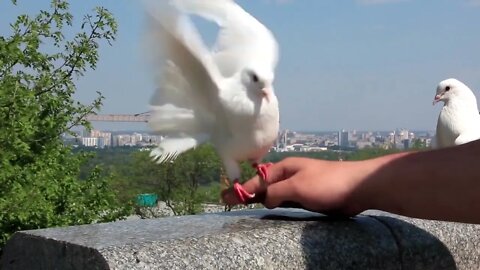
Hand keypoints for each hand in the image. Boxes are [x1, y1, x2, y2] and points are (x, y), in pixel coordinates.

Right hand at [222, 157, 373, 215]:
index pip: (258, 179)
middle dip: (246, 192)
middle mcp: (290, 175)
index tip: (226, 195)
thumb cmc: (327, 183)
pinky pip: (287, 200)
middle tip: (228, 200)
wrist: (358, 187)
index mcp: (285, 168)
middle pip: (263, 185)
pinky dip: (276, 204)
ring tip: (243, 205)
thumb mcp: (296, 186)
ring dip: (260, 198)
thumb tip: (266, 200)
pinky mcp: (309, 196)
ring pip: (274, 193)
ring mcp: (299, 185)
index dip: (242, 188)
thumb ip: (277, 192)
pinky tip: (271, 210)